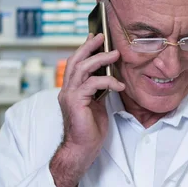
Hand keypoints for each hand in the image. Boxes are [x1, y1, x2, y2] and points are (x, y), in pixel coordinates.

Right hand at [50, 33, 123, 186]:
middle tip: (102, 37)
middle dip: (89, 46)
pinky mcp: (76, 102)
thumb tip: (110, 77)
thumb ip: (99, 91)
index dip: (85, 49)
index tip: (95, 38)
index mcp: (71, 90)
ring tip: (115, 55)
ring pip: (82, 69)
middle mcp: (67, 90)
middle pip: (76, 61)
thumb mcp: (97, 105)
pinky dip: (108, 81)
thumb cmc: (90, 130)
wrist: (82, 149)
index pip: (76, 64)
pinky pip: (92, 84)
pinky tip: (120, 85)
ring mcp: (70, 95)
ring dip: (100, 59)